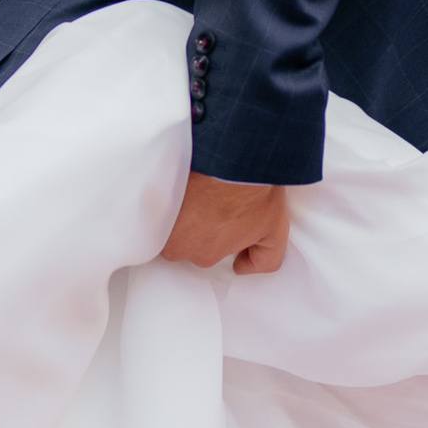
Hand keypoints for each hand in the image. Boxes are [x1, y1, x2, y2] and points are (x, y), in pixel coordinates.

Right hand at [161, 174, 292, 273]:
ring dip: (175, 210)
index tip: (219, 213)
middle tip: (207, 200)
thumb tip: (241, 268)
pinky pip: (152, 206)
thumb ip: (263, 261)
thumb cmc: (252, 192)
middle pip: (181, 238)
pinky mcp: (152, 200)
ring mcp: (162, 224)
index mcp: (204, 254)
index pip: (203, 250)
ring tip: (194, 191)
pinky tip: (178, 186)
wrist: (233, 159)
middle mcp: (179, 245)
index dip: (213, 230)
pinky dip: (162, 197)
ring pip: (165, 224)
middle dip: (192, 222)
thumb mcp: (275, 232)